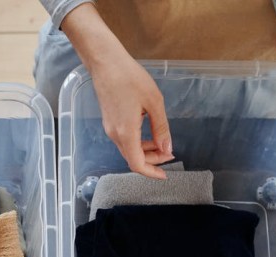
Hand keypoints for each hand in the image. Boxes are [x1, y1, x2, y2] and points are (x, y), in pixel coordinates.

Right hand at [59, 3, 171, 178]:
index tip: (165, 174)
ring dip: (145, 151)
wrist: (106, 63)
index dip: (152, 172)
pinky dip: (138, 143)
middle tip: (169, 153)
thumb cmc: (130, 78)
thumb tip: (167, 148)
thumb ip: (161, 128)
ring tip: (162, 142)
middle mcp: (115, 135)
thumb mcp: (154, 102)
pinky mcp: (109, 122)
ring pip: (129, 150)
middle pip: (133, 159)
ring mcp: (110, 129)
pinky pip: (124, 140)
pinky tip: (149, 133)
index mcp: (126, 133)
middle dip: (152, 161)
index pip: (138, 164)